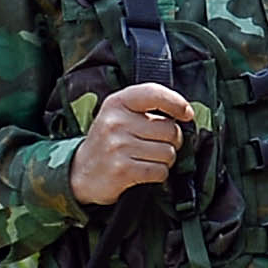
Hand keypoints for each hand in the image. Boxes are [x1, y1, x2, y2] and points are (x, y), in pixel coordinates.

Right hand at [67, 82, 196, 208]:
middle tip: (157, 145)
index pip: (154, 93)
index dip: (177, 103)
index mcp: (117, 103)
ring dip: (166, 160)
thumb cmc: (110, 141)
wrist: (81, 172)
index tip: (187, 114)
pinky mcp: (122, 170)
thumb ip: (147, 107)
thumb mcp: (119, 114)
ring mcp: (118, 146)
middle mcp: (116, 122)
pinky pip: (160, 171)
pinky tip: (144, 170)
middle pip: (170, 130)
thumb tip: (186, 113)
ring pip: (168, 153)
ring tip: (148, 158)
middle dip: (172, 141)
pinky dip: (159, 174)